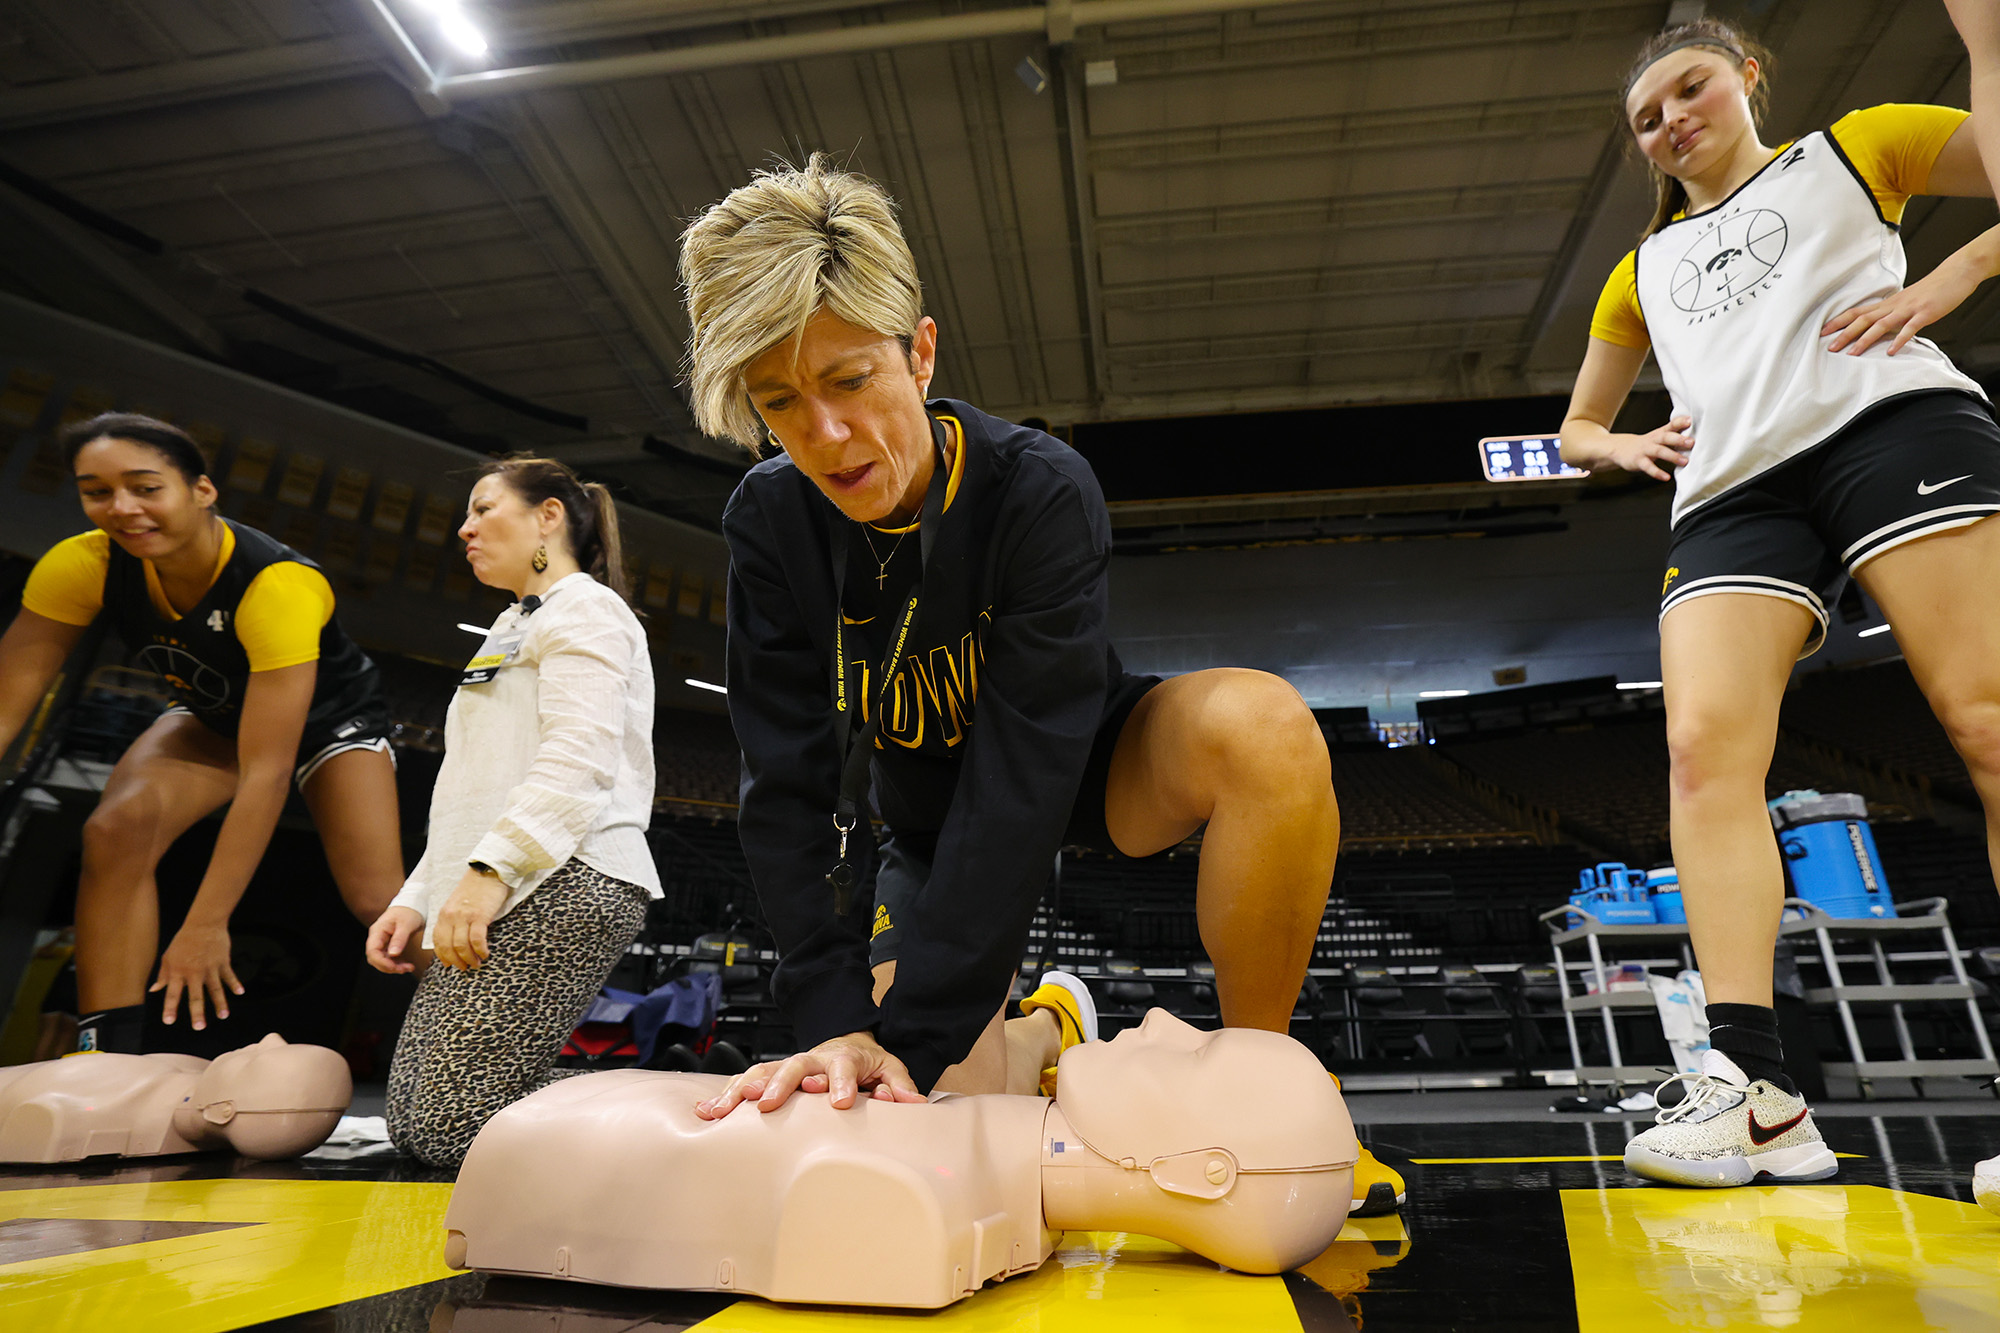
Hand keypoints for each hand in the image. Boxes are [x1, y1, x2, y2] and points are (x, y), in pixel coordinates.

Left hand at [151, 921, 241, 1029]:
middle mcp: (194, 972)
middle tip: (199, 1027)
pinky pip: (229, 976)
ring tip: (223, 1016)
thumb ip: (163, 975)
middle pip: (196, 996)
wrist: (203, 923)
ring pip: (215, 989)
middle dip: (197, 1012)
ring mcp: (210, 968)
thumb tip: (154, 990)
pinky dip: (235, 984)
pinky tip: (240, 993)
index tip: (169, 1021)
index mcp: (178, 972)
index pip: (172, 993)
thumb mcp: (168, 956)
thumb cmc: (183, 940)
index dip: (170, 1008)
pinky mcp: (223, 962)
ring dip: (220, 1003)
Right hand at [365, 906, 427, 974]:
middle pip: (375, 958)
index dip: (381, 962)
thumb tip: (393, 954)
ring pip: (382, 960)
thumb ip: (400, 939)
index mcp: (378, 931)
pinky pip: (389, 958)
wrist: (413, 904)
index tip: (394, 967)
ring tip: (408, 968)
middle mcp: (377, 938)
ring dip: (393, 967)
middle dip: (388, 967)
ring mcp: (382, 942)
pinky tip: (407, 965)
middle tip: (404, 969)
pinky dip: (397, 963)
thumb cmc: (409, 912)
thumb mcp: (406, 924)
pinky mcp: (389, 945)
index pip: (372, 951)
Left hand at [433, 870, 506, 970]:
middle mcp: (450, 916)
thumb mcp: (458, 904)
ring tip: (477, 963)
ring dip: (469, 958)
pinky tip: (485, 953)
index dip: (443, 956)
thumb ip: (454, 920)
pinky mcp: (479, 915)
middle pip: (448, 947)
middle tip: (465, 968)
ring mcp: (464, 916)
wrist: (489, 870)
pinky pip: (477, 939)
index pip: (438, 941)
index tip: (451, 964)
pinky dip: (480, 950)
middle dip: (456, 961)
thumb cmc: (476, 888)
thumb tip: (456, 941)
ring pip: (461, 946)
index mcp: (443, 914)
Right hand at [694, 1031, 925, 1118]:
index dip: (841, 1083)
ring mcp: (788, 1067)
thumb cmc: (867, 1064)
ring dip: (742, 1089)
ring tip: (723, 1109)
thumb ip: (899, 1086)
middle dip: (780, 1084)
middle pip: (794, 1066)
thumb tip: (912, 1103)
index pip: (842, 1067)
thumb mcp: (891, 1068)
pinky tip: (706, 1111)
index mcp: (843, 1058)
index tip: (838, 1102)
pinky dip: (725, 1095)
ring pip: (762, 1072)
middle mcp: (812, 1059)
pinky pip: (745, 1083)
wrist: (847, 1045)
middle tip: (766, 1104)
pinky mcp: (771, 1077)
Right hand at [1601, 415, 1691, 481]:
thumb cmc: (1646, 443)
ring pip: (1659, 451)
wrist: (1620, 448)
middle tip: (1691, 442)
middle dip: (1678, 439)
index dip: (1680, 422)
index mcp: (1660, 433)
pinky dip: (1657, 472)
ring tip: (1684, 461)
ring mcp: (1645, 450)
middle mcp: (1653, 440)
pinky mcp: (1638, 461)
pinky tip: (1666, 477)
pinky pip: (1648, 467)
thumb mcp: (1658, 435)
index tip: (1690, 421)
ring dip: (1672, 456)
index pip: (1670, 425)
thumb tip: (1692, 426)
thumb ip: (1674, 431)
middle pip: (1665, 437)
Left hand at [1823, 258, 1982, 356]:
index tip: (1823, 332)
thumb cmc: (1931, 290)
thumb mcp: (1906, 301)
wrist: (1955, 274)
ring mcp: (1909, 309)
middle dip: (1845, 334)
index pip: (1858, 312)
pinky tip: (1891, 351)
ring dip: (1865, 340)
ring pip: (1881, 325)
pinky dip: (1900, 340)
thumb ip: (1892, 313)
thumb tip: (1878, 326)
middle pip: (1863, 319)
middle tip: (1830, 347)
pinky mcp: (1924, 313)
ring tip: (1852, 354)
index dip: (1839, 322)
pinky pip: (1909, 328)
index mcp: (1888, 303)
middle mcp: (1894, 305)